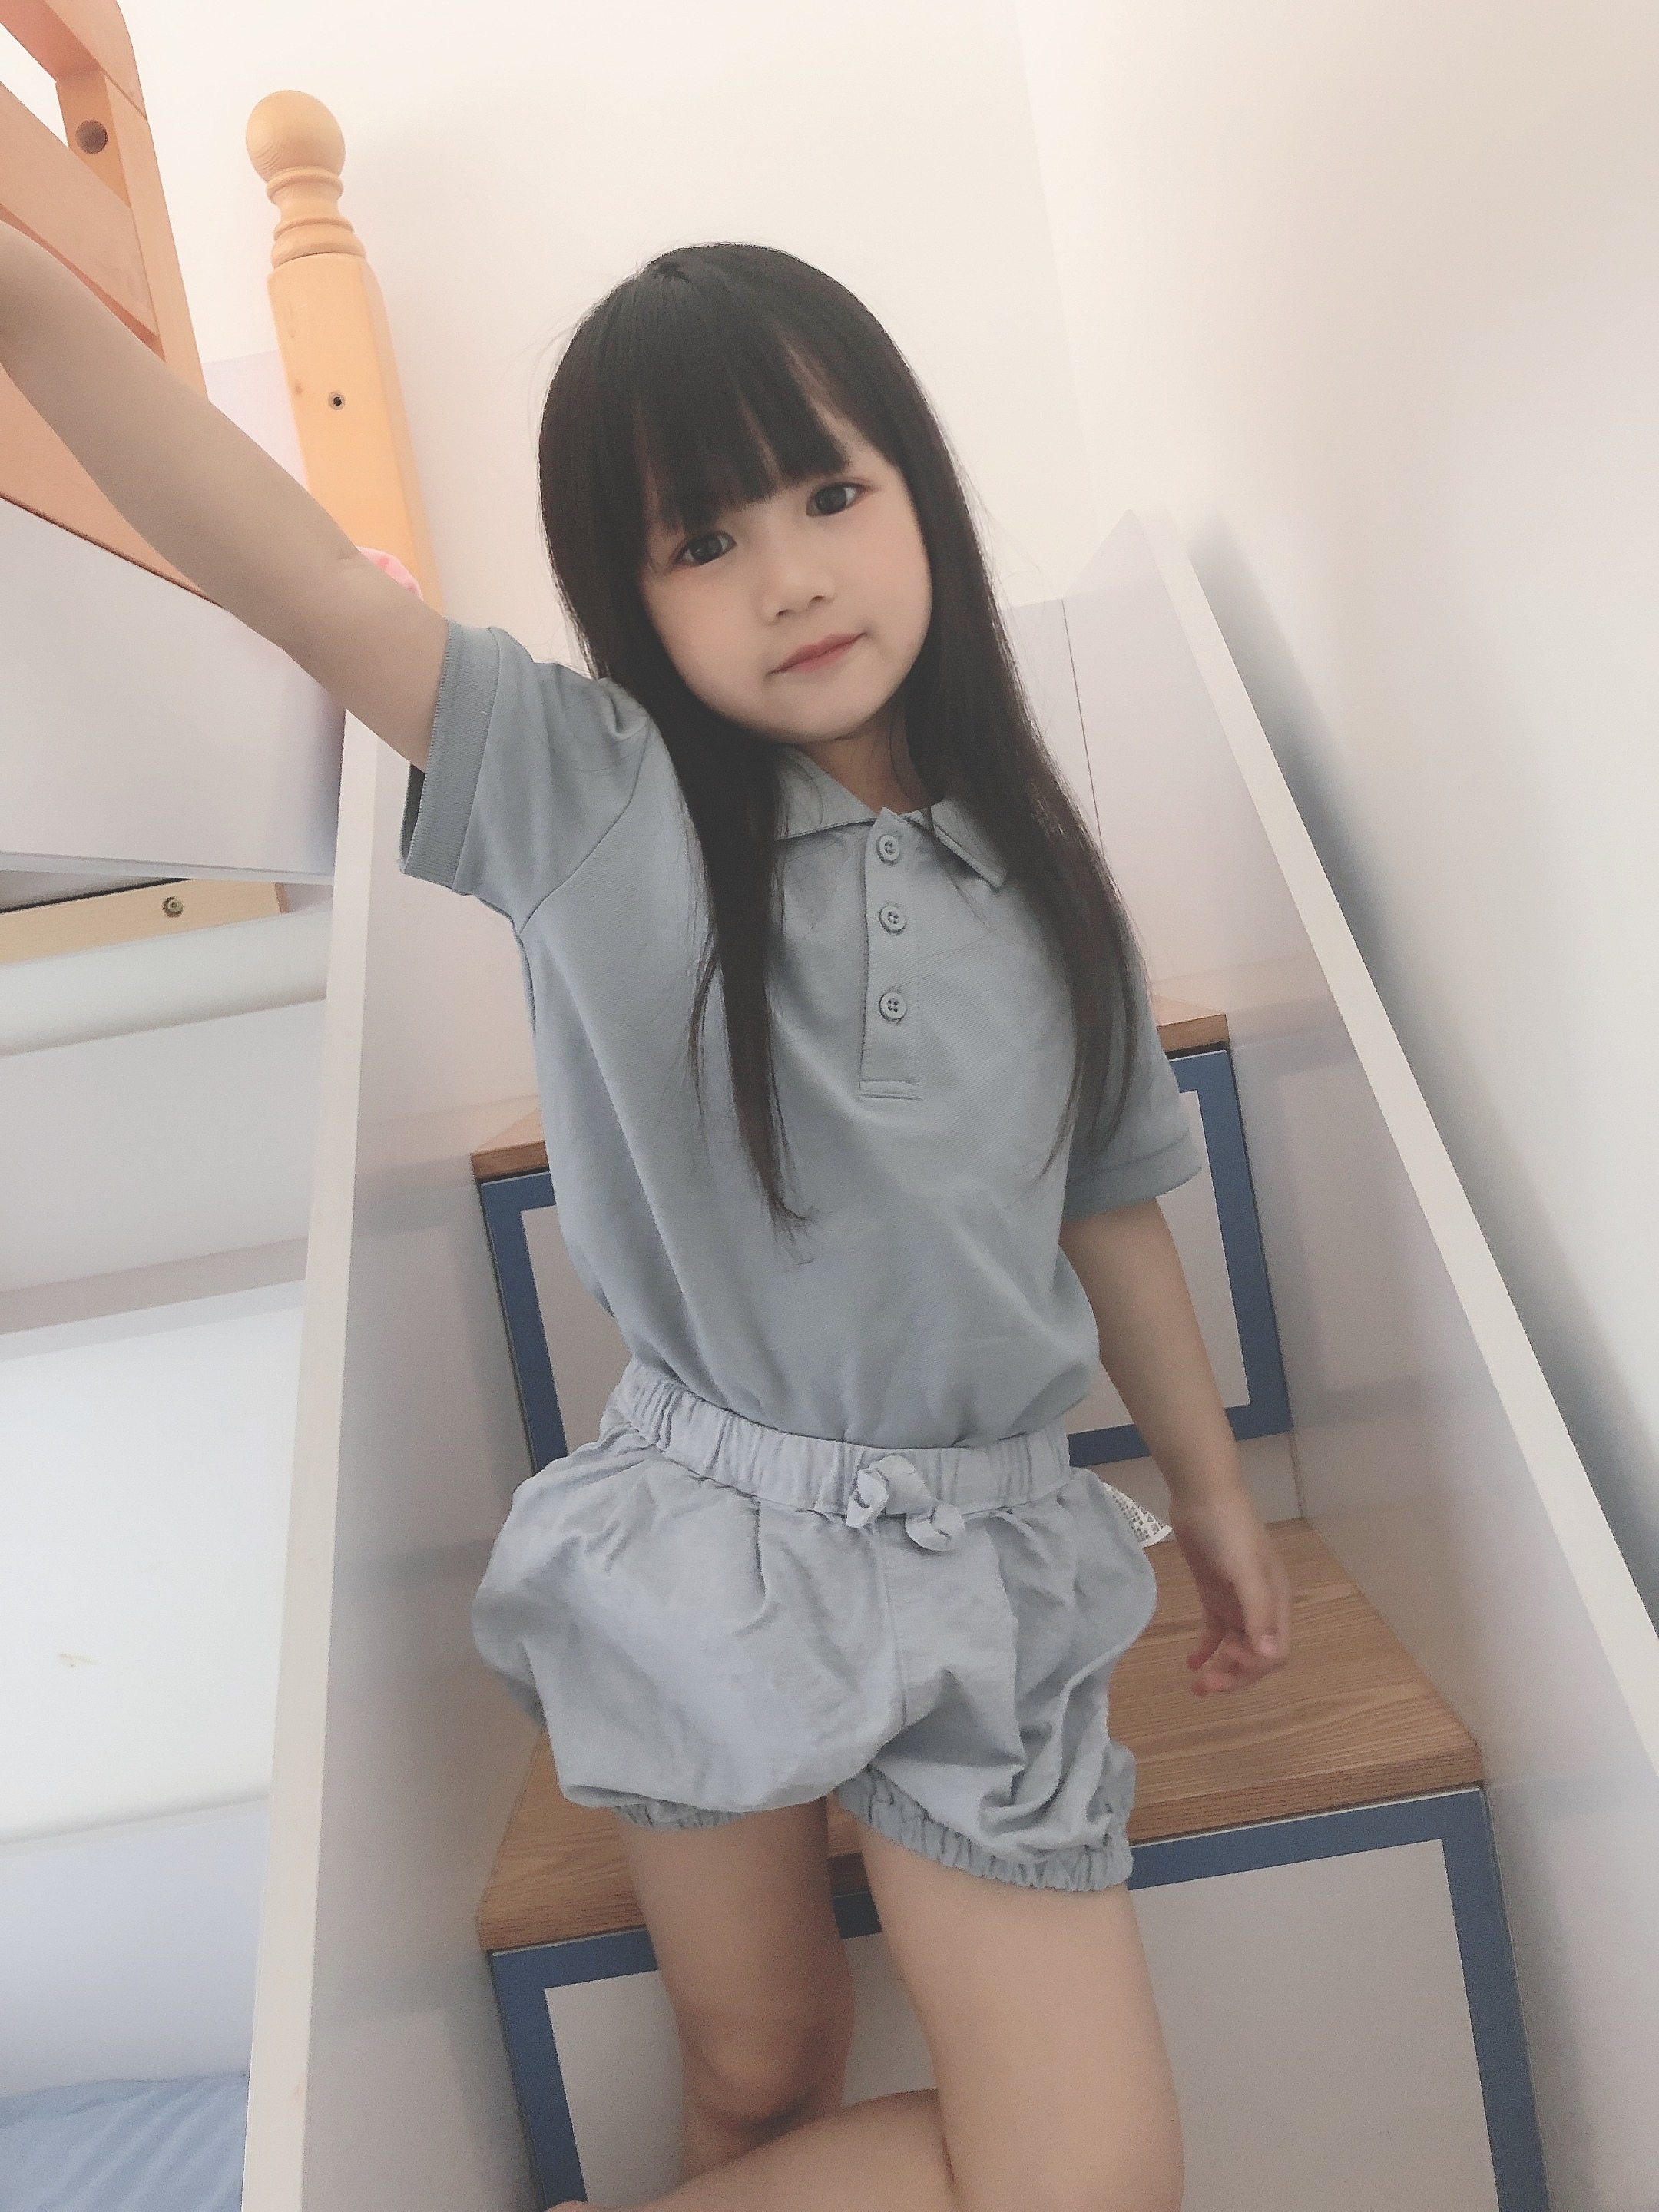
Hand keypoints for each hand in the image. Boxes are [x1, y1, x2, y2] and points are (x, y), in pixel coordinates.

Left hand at [1168, 1483, 1291, 1696]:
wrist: (1202, 1495)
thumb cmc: (1229, 1531)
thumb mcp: (1245, 1570)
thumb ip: (1257, 1612)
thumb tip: (1269, 1659)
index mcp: (1277, 1602)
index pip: (1276, 1653)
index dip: (1254, 1668)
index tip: (1227, 1663)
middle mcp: (1261, 1606)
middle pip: (1256, 1656)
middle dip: (1236, 1675)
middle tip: (1205, 1689)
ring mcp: (1237, 1600)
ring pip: (1235, 1647)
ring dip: (1221, 1668)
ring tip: (1197, 1686)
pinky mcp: (1214, 1593)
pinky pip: (1214, 1630)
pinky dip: (1205, 1649)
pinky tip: (1190, 1663)